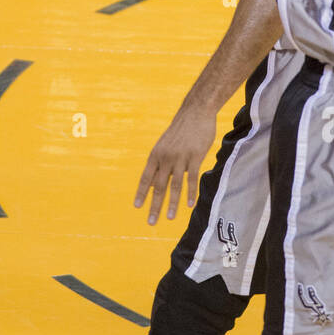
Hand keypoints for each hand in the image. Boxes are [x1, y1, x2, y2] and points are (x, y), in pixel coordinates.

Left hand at [134, 106, 217, 223]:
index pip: (146, 178)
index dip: (141, 193)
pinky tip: (189, 204)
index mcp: (156, 154)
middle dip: (154, 205)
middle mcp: (165, 157)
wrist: (195, 112)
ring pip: (174, 185)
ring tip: (169, 218)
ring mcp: (180, 157)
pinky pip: (191, 179)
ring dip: (171, 204)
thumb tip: (154, 182)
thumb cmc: (181, 129)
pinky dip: (190, 193)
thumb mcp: (165, 144)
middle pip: (158, 186)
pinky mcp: (195, 157)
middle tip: (151, 222)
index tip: (138, 206)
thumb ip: (161, 162)